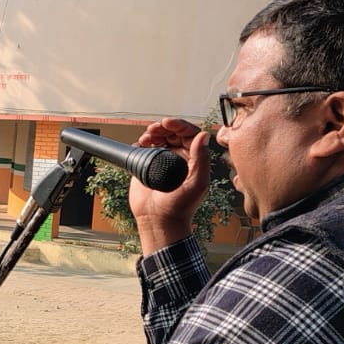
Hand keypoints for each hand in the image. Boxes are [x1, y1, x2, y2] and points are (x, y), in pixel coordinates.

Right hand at [129, 118, 211, 254]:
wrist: (158, 220)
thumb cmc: (180, 207)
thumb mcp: (197, 183)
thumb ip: (201, 159)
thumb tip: (203, 135)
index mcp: (194, 160)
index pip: (190, 134)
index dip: (179, 125)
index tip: (167, 122)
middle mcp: (180, 158)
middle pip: (173, 134)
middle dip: (163, 128)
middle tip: (153, 129)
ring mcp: (164, 161)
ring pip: (159, 139)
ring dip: (153, 133)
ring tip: (146, 137)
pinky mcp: (148, 166)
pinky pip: (145, 149)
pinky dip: (142, 143)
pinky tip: (140, 145)